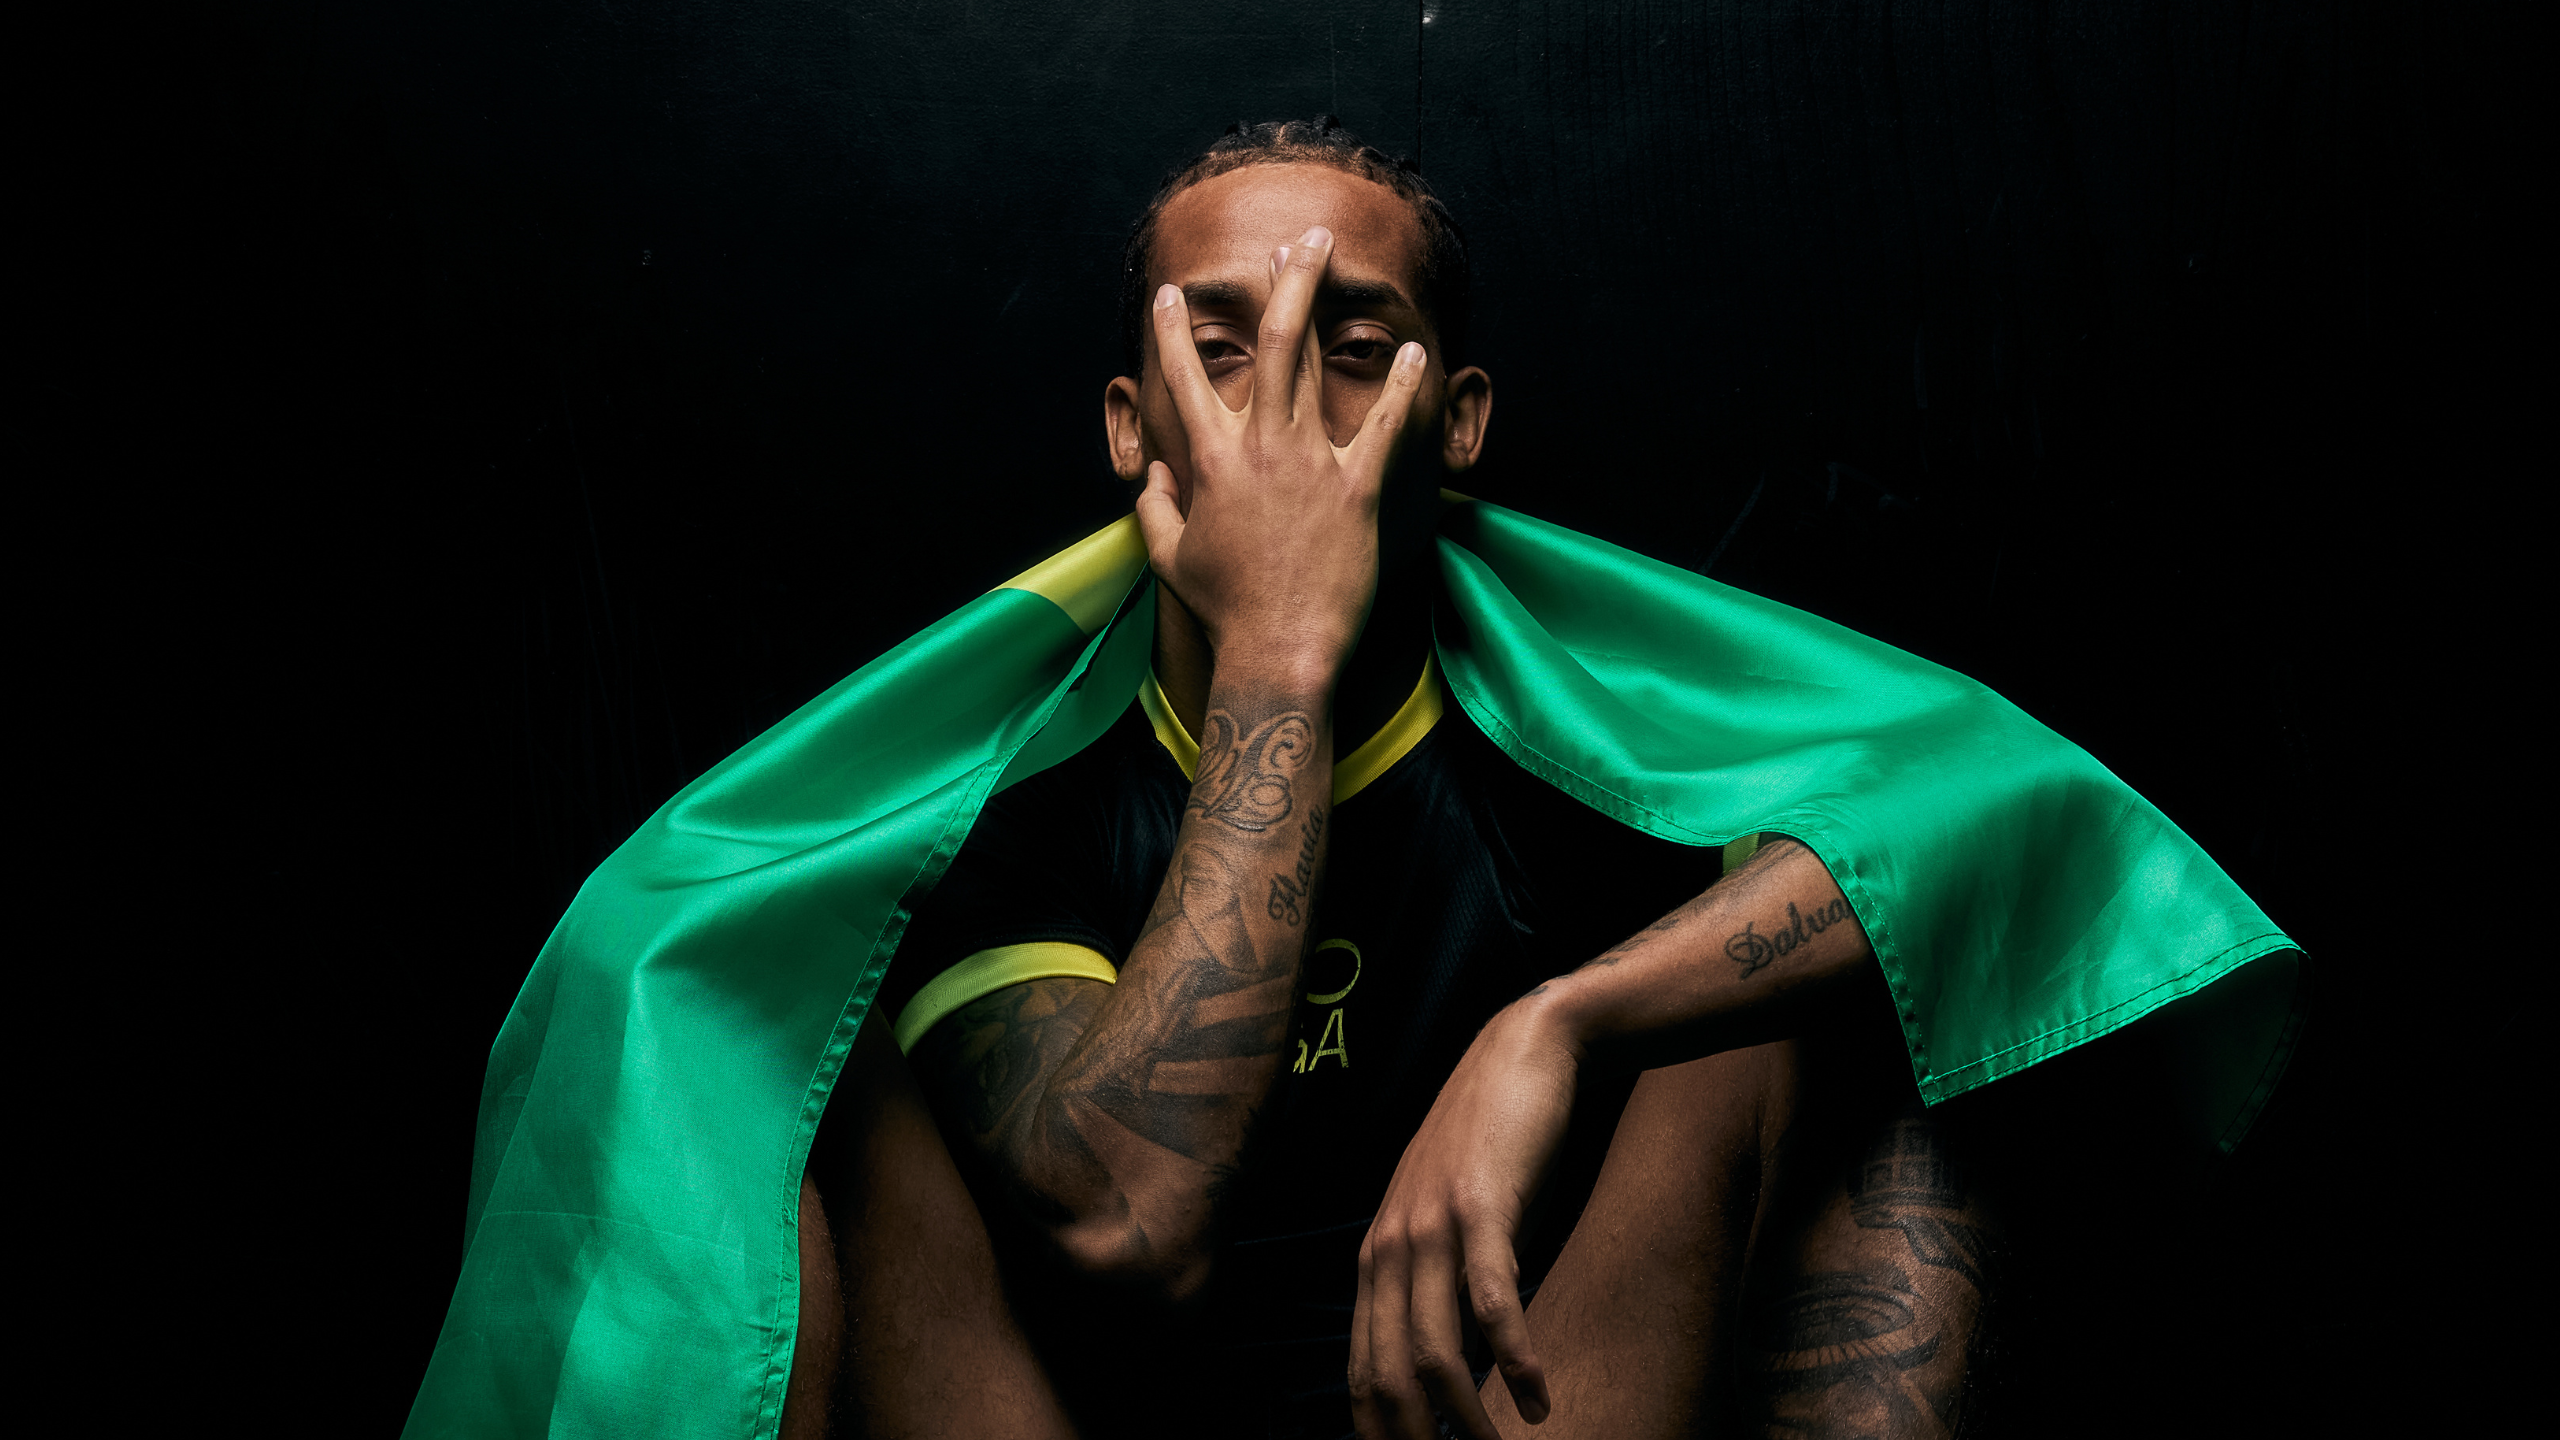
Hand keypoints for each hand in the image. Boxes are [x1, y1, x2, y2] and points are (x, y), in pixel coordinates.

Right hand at [1133, 226, 1430, 673]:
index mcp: (1210, 461)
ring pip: (1312, 362)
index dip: (1175, 333)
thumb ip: (1152, 506)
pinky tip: (1407, 350)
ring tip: (1330, 258)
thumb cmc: (1224, 608)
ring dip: (1320, 303)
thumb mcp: (1169, 556)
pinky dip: (1396, 387)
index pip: (1185, 380)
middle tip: (1297, 243)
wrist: (1277, 648)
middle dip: (1282, 284)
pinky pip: (1380, 427)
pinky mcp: (1356, 489)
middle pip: (1269, 344)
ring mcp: (1310, 463)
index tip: (1173, 295)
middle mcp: (1260, 447)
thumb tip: (1150, 473)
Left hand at [1350, 996, 1578, 1437]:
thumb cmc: (1492, 1147)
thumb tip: (1445, 1365)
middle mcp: (1391, 1247)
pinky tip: (1536, 1397)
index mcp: (1376, 1258)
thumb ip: (1437, 1285)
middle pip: (1387, 1375)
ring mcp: (1434, 1225)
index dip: (1379, 1433)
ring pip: (1435, 1350)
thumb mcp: (1447, 1220)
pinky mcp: (1484, 1206)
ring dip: (1469, 1418)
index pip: (1360, 1371)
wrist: (1523, 1051)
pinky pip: (1492, 1299)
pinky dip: (1513, 1357)